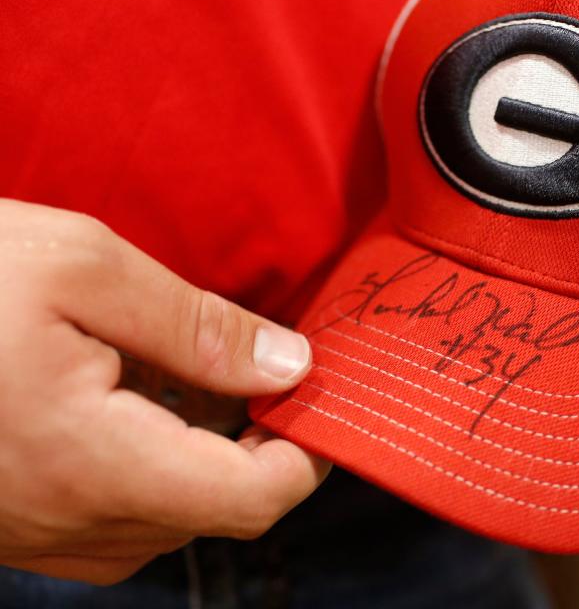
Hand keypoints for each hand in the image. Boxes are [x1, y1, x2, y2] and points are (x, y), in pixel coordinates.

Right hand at [0, 199, 329, 583]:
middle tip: (241, 356)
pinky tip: (122, 390)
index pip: (253, 499)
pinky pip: (120, 511)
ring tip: (168, 363)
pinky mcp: (19, 525)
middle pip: (220, 506)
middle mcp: (71, 522)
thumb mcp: (82, 269)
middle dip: (254, 436)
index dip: (308, 454)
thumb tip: (290, 366)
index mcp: (95, 463)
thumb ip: (200, 328)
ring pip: (173, 511)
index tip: (321, 397)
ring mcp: (40, 535)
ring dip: (199, 444)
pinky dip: (150, 456)